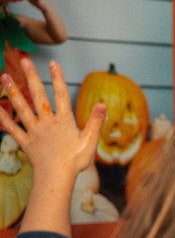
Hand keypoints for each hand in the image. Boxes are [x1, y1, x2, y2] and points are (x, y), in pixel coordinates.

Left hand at [0, 59, 103, 183]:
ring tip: (4, 76)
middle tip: (24, 60)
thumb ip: (95, 121)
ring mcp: (34, 131)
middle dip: (31, 77)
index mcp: (64, 121)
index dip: (57, 78)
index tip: (52, 63)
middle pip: (38, 96)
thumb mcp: (90, 141)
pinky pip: (12, 128)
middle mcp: (47, 122)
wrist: (56, 177)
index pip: (61, 95)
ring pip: (21, 108)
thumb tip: (102, 104)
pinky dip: (3, 118)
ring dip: (12, 91)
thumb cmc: (76, 161)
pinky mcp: (25, 142)